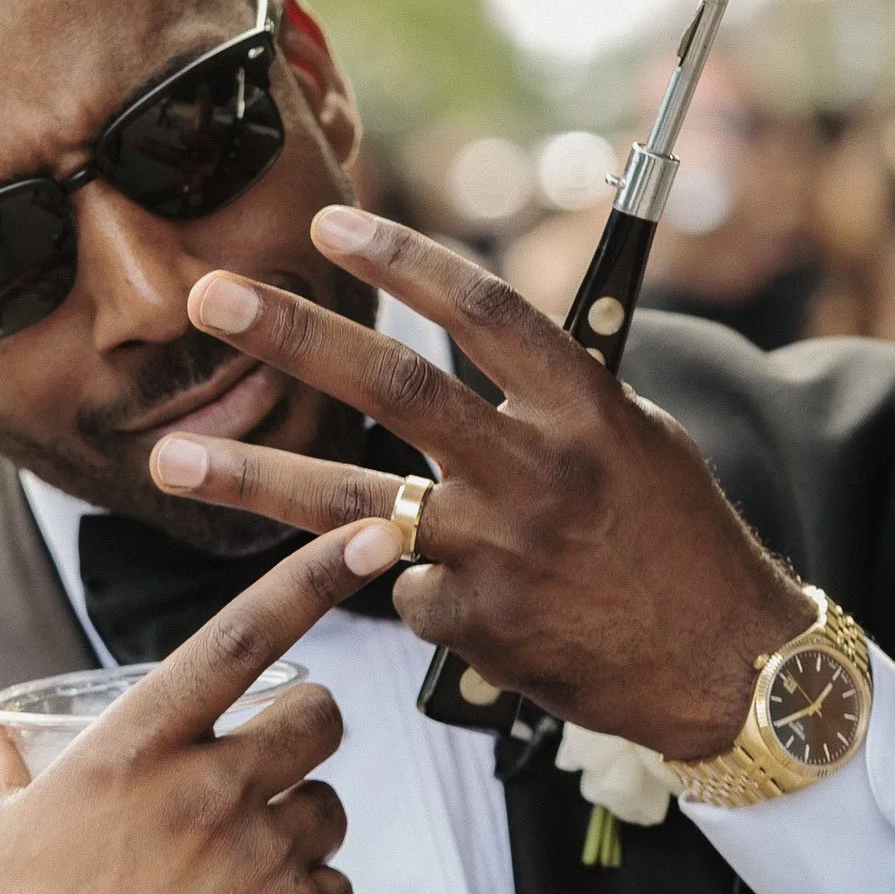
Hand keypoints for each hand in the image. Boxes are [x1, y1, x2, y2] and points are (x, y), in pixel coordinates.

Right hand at [0, 521, 389, 893]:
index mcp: (131, 749)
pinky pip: (335, 887)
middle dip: (304, 729)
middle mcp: (205, 790)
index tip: (371, 534)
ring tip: (230, 870)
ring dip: (297, 824)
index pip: (240, 637)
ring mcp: (257, 860)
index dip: (312, 576)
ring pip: (330, 804)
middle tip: (264, 763)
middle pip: (319, 715)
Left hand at [145, 209, 806, 762]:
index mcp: (584, 409)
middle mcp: (537, 470)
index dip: (400, 262)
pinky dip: (401, 578)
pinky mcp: (473, 623)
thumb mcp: (640, 440)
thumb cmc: (683, 545)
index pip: (478, 310)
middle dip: (291, 338)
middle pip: (392, 386)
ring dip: (251, 477)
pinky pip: (402, 587)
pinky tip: (447, 588)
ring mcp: (499, 550)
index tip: (328, 226)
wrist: (724, 667)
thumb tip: (474, 341)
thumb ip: (552, 394)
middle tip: (210, 299)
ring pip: (349, 504)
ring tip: (171, 454)